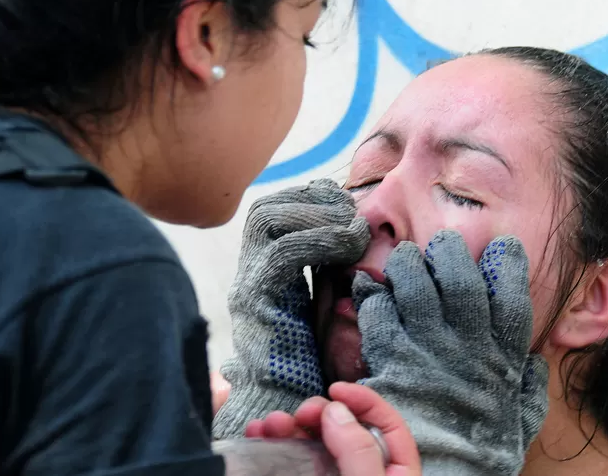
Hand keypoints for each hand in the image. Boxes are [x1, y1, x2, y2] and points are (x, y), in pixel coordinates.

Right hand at [212, 179, 369, 438]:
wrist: (291, 409)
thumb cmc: (317, 363)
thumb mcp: (329, 303)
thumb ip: (334, 269)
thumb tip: (359, 230)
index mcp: (266, 272)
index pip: (275, 211)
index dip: (310, 197)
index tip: (347, 204)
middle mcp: (250, 274)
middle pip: (265, 209)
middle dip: (311, 199)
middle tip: (349, 211)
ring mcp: (249, 286)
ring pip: (267, 220)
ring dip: (317, 215)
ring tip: (353, 229)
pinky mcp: (255, 303)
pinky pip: (281, 252)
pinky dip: (318, 238)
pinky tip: (348, 245)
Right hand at [245, 382, 421, 475]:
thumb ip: (358, 453)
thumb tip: (336, 410)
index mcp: (396, 474)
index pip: (389, 426)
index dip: (364, 402)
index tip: (335, 389)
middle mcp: (365, 474)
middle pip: (346, 431)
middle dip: (320, 414)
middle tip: (299, 414)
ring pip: (314, 445)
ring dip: (289, 428)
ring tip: (269, 424)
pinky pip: (291, 462)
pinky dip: (274, 445)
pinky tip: (257, 436)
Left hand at [354, 230, 548, 474]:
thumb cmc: (481, 454)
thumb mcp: (520, 423)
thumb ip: (529, 389)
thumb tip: (535, 363)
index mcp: (502, 361)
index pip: (513, 302)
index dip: (509, 267)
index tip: (501, 246)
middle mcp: (467, 349)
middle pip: (461, 284)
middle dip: (451, 254)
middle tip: (442, 244)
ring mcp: (429, 353)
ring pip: (417, 289)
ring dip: (408, 266)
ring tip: (404, 259)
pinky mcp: (392, 361)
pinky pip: (381, 316)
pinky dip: (374, 300)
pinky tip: (372, 294)